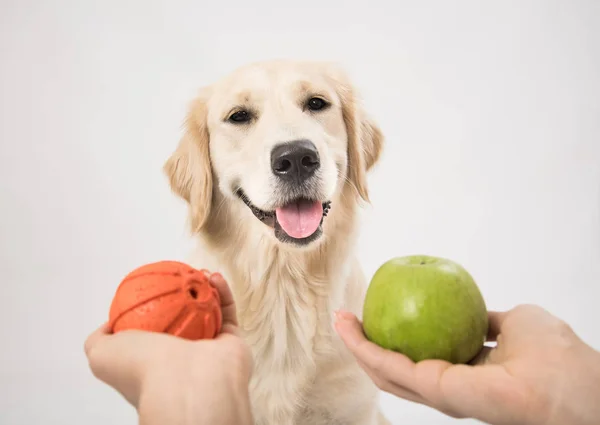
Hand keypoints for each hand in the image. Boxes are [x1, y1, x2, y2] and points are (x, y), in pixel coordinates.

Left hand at [84, 273, 253, 424]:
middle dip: (182, 293)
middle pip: (183, 316)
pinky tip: (213, 276)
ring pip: (207, 311)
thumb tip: (108, 325)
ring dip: (204, 288)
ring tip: (197, 272)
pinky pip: (227, 311)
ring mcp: (208, 350)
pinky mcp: (231, 344)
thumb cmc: (143, 370)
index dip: (153, 305)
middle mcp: (182, 357)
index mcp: (154, 362)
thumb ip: (99, 340)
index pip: (153, 331)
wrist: (186, 383)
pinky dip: (222, 292)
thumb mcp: (101, 355)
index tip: (153, 286)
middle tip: (180, 276)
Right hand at [335, 304, 599, 424]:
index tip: (376, 311)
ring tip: (339, 322)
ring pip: (386, 373)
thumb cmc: (555, 354)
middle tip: (345, 319)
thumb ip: (490, 319)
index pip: (422, 358)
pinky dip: (366, 349)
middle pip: (396, 368)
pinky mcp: (435, 391)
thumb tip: (475, 309)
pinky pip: (392, 368)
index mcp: (468, 373)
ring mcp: (440, 393)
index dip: (396, 337)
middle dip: (367, 345)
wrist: (572, 382)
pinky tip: (350, 330)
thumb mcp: (517, 321)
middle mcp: (450, 387)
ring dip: (358, 347)